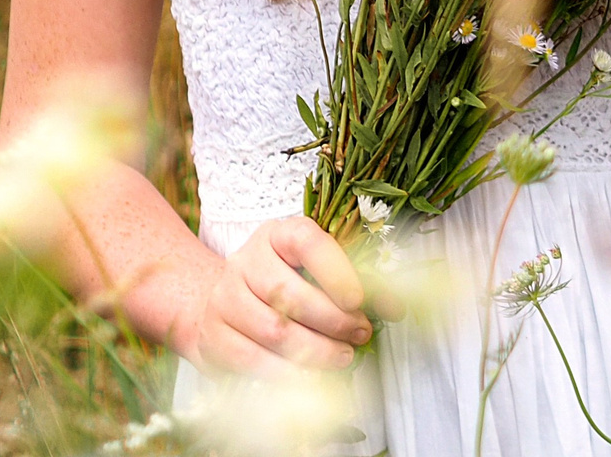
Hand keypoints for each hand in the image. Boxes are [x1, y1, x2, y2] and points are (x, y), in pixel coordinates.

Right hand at [171, 215, 375, 377]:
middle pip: (288, 292)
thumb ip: (356, 283)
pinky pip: (250, 358)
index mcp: (278, 234)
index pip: (306, 241)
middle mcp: (246, 260)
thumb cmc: (284, 284)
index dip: (335, 270)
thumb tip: (395, 307)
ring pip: (272, 329)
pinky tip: (309, 376)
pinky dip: (285, 372)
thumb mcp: (318, 272)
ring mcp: (225, 297)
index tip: (359, 299)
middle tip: (361, 334)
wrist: (222, 305)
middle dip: (332, 319)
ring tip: (343, 357)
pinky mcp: (214, 334)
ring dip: (314, 350)